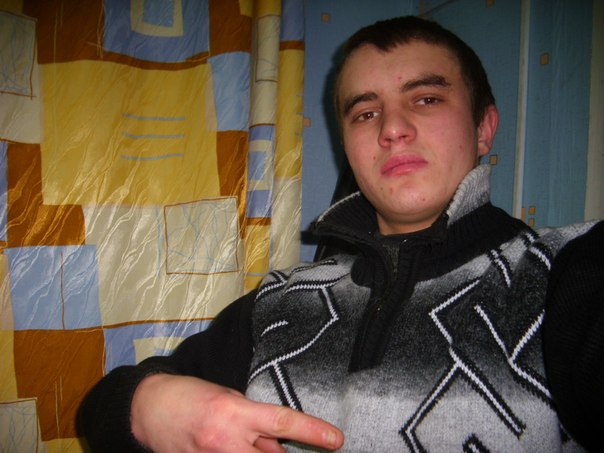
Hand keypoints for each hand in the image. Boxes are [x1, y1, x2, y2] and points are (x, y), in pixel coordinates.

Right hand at [131, 374, 343, 451]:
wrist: (149, 409)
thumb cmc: (192, 396)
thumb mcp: (230, 398)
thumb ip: (255, 421)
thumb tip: (279, 442)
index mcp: (235, 412)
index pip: (283, 422)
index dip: (313, 431)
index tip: (336, 439)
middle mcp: (226, 440)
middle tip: (271, 445)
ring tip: (245, 443)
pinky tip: (230, 448)